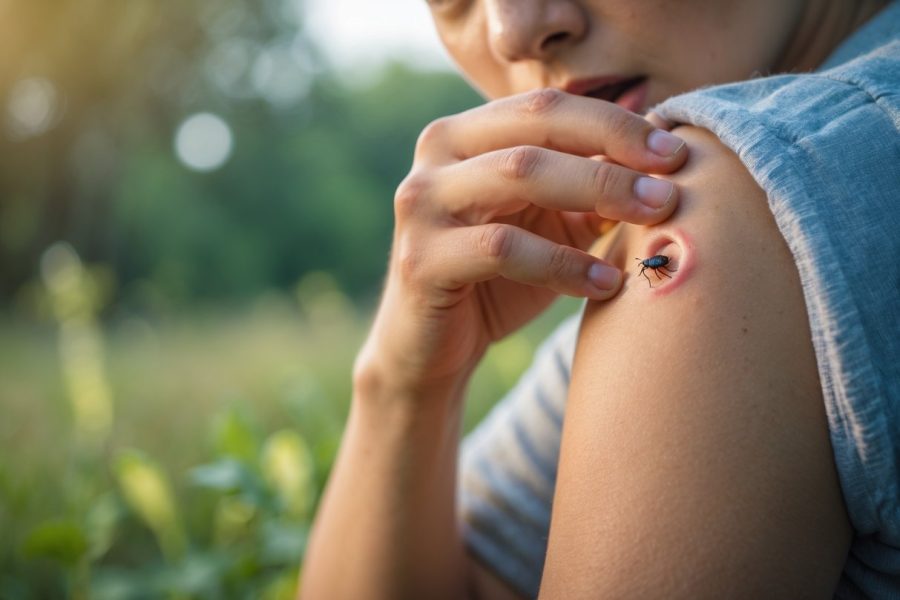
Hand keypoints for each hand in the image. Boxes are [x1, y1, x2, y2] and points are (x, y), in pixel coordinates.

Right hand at [355, 89, 687, 397]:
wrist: (430, 349)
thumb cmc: (496, 280)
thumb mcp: (548, 226)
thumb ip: (588, 192)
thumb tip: (663, 165)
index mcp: (465, 132)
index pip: (546, 106)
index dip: (614, 123)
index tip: (675, 152)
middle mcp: (435, 151)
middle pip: (537, 127)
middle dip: (613, 152)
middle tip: (670, 187)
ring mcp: (422, 202)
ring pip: (519, 174)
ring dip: (598, 193)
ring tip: (653, 221)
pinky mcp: (421, 257)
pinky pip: (504, 248)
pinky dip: (564, 263)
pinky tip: (606, 283)